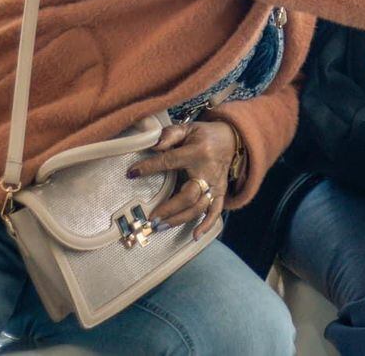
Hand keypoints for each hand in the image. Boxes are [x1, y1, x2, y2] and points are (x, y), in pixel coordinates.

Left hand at [131, 121, 236, 237]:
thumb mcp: (187, 128)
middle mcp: (208, 171)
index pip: (170, 161)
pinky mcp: (221, 192)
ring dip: (180, 219)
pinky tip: (194, 236)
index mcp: (197, 152)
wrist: (232, 138)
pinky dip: (207, 224)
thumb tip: (154, 146)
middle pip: (189, 195)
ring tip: (161, 226)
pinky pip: (216, 210)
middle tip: (152, 217)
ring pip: (199, 207)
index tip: (132, 173)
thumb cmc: (205, 134)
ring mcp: (216, 184)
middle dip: (169, 208)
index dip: (150, 167)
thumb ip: (170, 134)